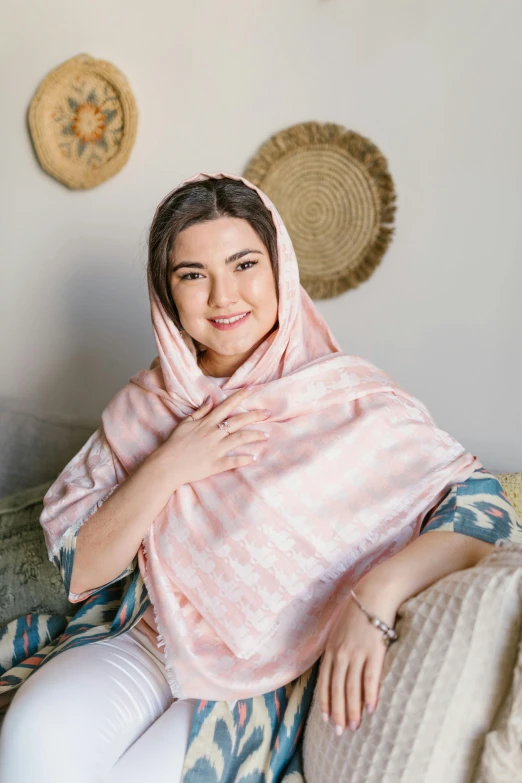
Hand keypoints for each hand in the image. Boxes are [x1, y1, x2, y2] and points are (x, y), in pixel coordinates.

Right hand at [157, 387, 269, 486]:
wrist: (166, 465)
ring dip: (254, 436)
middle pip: (238, 421)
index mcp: (206, 423)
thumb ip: (199, 412)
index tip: (252, 390)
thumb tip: (209, 400)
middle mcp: (213, 434)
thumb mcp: (185, 423)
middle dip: (254, 416)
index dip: (239, 397)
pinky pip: (233, 461)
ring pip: (239, 439)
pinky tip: (253, 458)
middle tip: (269, 413)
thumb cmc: (174, 444)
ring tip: (266, 435)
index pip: (226, 406)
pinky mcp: (215, 464)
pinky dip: (244, 459)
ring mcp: (215, 449)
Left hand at [317, 583, 398, 734]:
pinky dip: (369, 695)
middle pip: (337, 689)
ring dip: (353, 709)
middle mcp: (341, 653)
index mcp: (331, 649)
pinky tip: (370, 709)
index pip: (325, 682)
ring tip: (354, 726)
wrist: (373, 593)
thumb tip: (335, 668)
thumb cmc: (357, 612)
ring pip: (352, 688)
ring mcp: (357, 653)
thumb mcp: (339, 630)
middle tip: (340, 732)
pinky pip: (370, 678)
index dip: (326, 702)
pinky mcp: (374, 651)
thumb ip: (336, 649)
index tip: (327, 720)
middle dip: (338, 712)